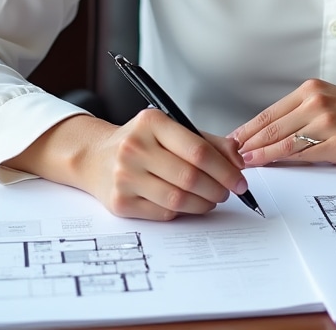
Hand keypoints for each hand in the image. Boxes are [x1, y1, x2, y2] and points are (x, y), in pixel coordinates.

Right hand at [11, 110, 248, 220]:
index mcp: (152, 122)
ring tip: (213, 199)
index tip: (240, 178)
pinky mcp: (120, 203)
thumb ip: (207, 141)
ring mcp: (125, 176)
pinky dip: (184, 212)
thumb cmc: (141, 142)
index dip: (225, 168)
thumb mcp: (171, 129)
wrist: (95, 157)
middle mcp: (135, 147)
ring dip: (204, 203)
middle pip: (190, 177)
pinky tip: (190, 204)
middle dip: (218, 188)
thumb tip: (238, 159)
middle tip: (229, 191)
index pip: (198, 149)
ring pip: (178, 199)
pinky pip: (163, 213)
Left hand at [229, 79, 335, 167]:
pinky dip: (278, 159)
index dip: (248, 128)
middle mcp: (316, 100)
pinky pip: (300, 152)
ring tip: (237, 163)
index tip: (230, 141)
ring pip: (280, 139)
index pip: (270, 111)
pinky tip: (265, 165)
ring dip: (256, 152)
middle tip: (224, 156)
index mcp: (313, 90)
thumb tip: (278, 136)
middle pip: (270, 124)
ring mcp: (326, 120)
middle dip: (245, 142)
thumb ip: (308, 115)